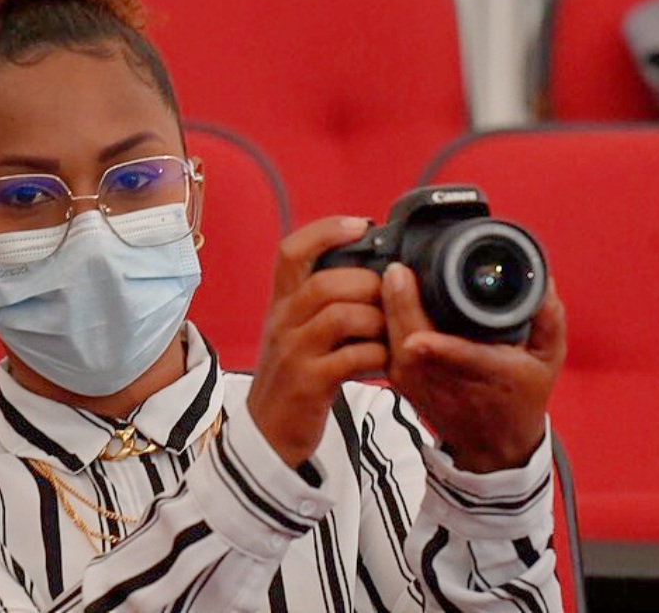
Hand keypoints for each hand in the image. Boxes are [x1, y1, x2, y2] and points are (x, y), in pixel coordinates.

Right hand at [247, 217, 390, 467]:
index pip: (291, 251)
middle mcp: (282, 322)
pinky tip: (385, 362)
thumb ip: (323, 303)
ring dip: (377, 320)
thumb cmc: (293, 377)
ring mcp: (293, 352)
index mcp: (281, 303)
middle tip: (391, 298)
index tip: (362, 224)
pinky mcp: (308, 383)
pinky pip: (353, 357)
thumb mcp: (297, 332)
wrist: (267, 434)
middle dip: (368, 284)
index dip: (326, 230)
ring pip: (341, 316)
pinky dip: (378, 356)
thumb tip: (375, 272)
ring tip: (390, 332)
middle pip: (326, 282)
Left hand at [381, 263, 564, 472]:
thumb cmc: (522, 396)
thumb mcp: (547, 360)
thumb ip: (548, 320)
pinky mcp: (402, 381)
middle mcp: (449, 382)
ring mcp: (420, 383)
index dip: (441, 349)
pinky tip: (384, 294)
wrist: (494, 445)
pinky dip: (383, 320)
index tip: (419, 339)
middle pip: (417, 345)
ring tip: (391, 275)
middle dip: (403, 308)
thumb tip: (543, 281)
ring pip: (394, 345)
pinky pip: (385, 345)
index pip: (464, 360)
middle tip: (398, 271)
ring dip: (389, 310)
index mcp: (491, 375)